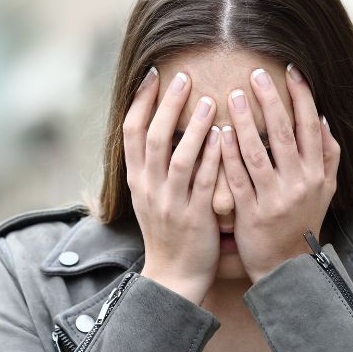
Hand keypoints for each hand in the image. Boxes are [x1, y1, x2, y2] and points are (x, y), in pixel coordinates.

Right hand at [124, 66, 222, 304]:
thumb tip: (160, 127)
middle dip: (167, 104)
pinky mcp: (195, 216)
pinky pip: (203, 182)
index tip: (153, 74)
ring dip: (192, 126)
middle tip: (183, 76)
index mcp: (137, 180)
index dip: (140, 101)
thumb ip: (153, 165)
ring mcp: (171, 202)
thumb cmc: (168, 232)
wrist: (174, 276)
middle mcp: (149, 188)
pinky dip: (212, 157)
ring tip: (208, 100)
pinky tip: (222, 136)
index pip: (130, 132)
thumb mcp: (150, 197)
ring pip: (178, 157)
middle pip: (152, 137)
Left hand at [220, 63, 339, 281]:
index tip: (291, 70)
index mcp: (317, 174)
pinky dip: (229, 154)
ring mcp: (274, 199)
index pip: (310, 126)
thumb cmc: (303, 222)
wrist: (287, 267)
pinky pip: (238, 178)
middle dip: (271, 100)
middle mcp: (299, 183)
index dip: (302, 97)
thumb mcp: (325, 190)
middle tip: (256, 73)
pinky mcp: (251, 213)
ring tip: (234, 95)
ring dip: (246, 121)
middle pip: (284, 134)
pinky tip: (220, 132)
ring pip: (258, 153)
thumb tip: (323, 118)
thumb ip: (328, 155)